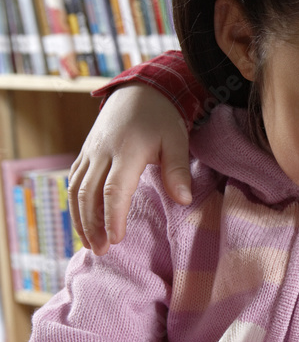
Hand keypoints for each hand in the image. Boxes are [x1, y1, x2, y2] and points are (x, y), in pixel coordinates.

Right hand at [70, 83, 191, 254]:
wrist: (139, 91)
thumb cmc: (162, 119)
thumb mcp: (177, 140)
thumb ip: (177, 170)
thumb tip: (182, 200)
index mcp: (126, 151)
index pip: (114, 190)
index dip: (113, 216)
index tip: (117, 239)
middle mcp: (102, 153)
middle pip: (88, 194)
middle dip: (92, 225)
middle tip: (101, 251)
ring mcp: (90, 153)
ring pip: (75, 190)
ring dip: (79, 219)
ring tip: (90, 244)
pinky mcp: (85, 154)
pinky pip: (73, 181)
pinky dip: (74, 204)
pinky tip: (82, 222)